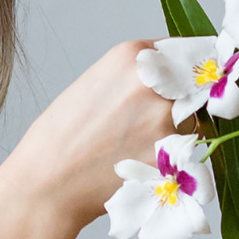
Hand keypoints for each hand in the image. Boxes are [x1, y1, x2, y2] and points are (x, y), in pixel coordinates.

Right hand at [0, 40, 177, 226]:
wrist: (46, 185)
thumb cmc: (59, 138)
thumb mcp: (94, 85)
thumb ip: (134, 76)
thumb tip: (171, 80)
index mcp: (129, 56)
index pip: (181, 52)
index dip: (182, 70)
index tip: (184, 80)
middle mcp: (152, 82)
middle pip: (190, 86)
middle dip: (179, 101)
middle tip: (146, 122)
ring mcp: (164, 119)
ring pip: (191, 120)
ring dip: (174, 130)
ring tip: (132, 146)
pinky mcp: (170, 155)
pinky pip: (186, 151)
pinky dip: (170, 157)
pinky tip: (137, 163)